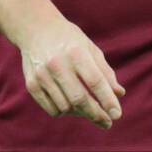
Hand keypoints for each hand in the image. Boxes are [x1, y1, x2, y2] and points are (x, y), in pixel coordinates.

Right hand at [20, 12, 124, 128]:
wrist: (36, 29)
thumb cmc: (69, 40)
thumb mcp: (90, 49)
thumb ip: (105, 72)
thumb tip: (119, 94)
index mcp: (76, 53)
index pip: (95, 81)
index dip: (107, 100)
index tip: (117, 114)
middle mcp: (57, 64)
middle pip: (79, 98)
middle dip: (96, 114)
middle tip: (107, 122)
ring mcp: (42, 75)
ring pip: (66, 107)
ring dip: (80, 113)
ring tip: (88, 109)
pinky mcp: (32, 85)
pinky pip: (52, 109)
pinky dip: (64, 112)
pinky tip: (70, 105)